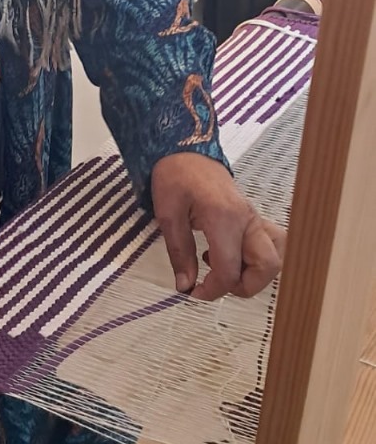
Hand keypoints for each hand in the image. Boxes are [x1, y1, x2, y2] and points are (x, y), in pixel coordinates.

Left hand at [150, 153, 284, 301]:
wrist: (186, 150)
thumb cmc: (175, 176)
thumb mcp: (167, 214)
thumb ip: (179, 252)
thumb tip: (185, 287)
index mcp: (224, 218)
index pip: (230, 270)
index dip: (213, 290)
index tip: (193, 293)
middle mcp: (247, 220)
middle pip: (268, 266)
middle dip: (244, 286)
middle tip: (215, 283)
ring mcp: (254, 218)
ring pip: (276, 256)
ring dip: (256, 274)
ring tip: (226, 271)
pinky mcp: (254, 218)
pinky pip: (270, 244)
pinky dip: (257, 260)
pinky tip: (229, 255)